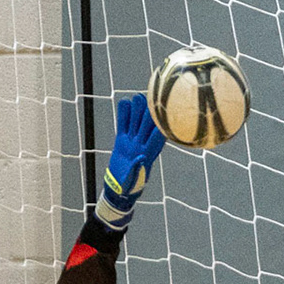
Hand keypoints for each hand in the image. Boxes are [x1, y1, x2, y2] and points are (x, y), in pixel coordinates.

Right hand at [96, 94, 165, 229]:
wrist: (119, 187)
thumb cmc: (129, 186)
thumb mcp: (133, 180)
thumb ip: (136, 169)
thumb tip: (141, 157)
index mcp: (149, 153)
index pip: (157, 135)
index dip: (161, 124)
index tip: (164, 112)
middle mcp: (142, 143)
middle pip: (147, 124)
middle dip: (149, 112)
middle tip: (150, 99)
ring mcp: (132, 140)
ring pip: (136, 121)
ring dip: (137, 109)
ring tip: (137, 97)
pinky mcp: (121, 140)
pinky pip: (123, 124)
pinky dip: (123, 114)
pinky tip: (125, 103)